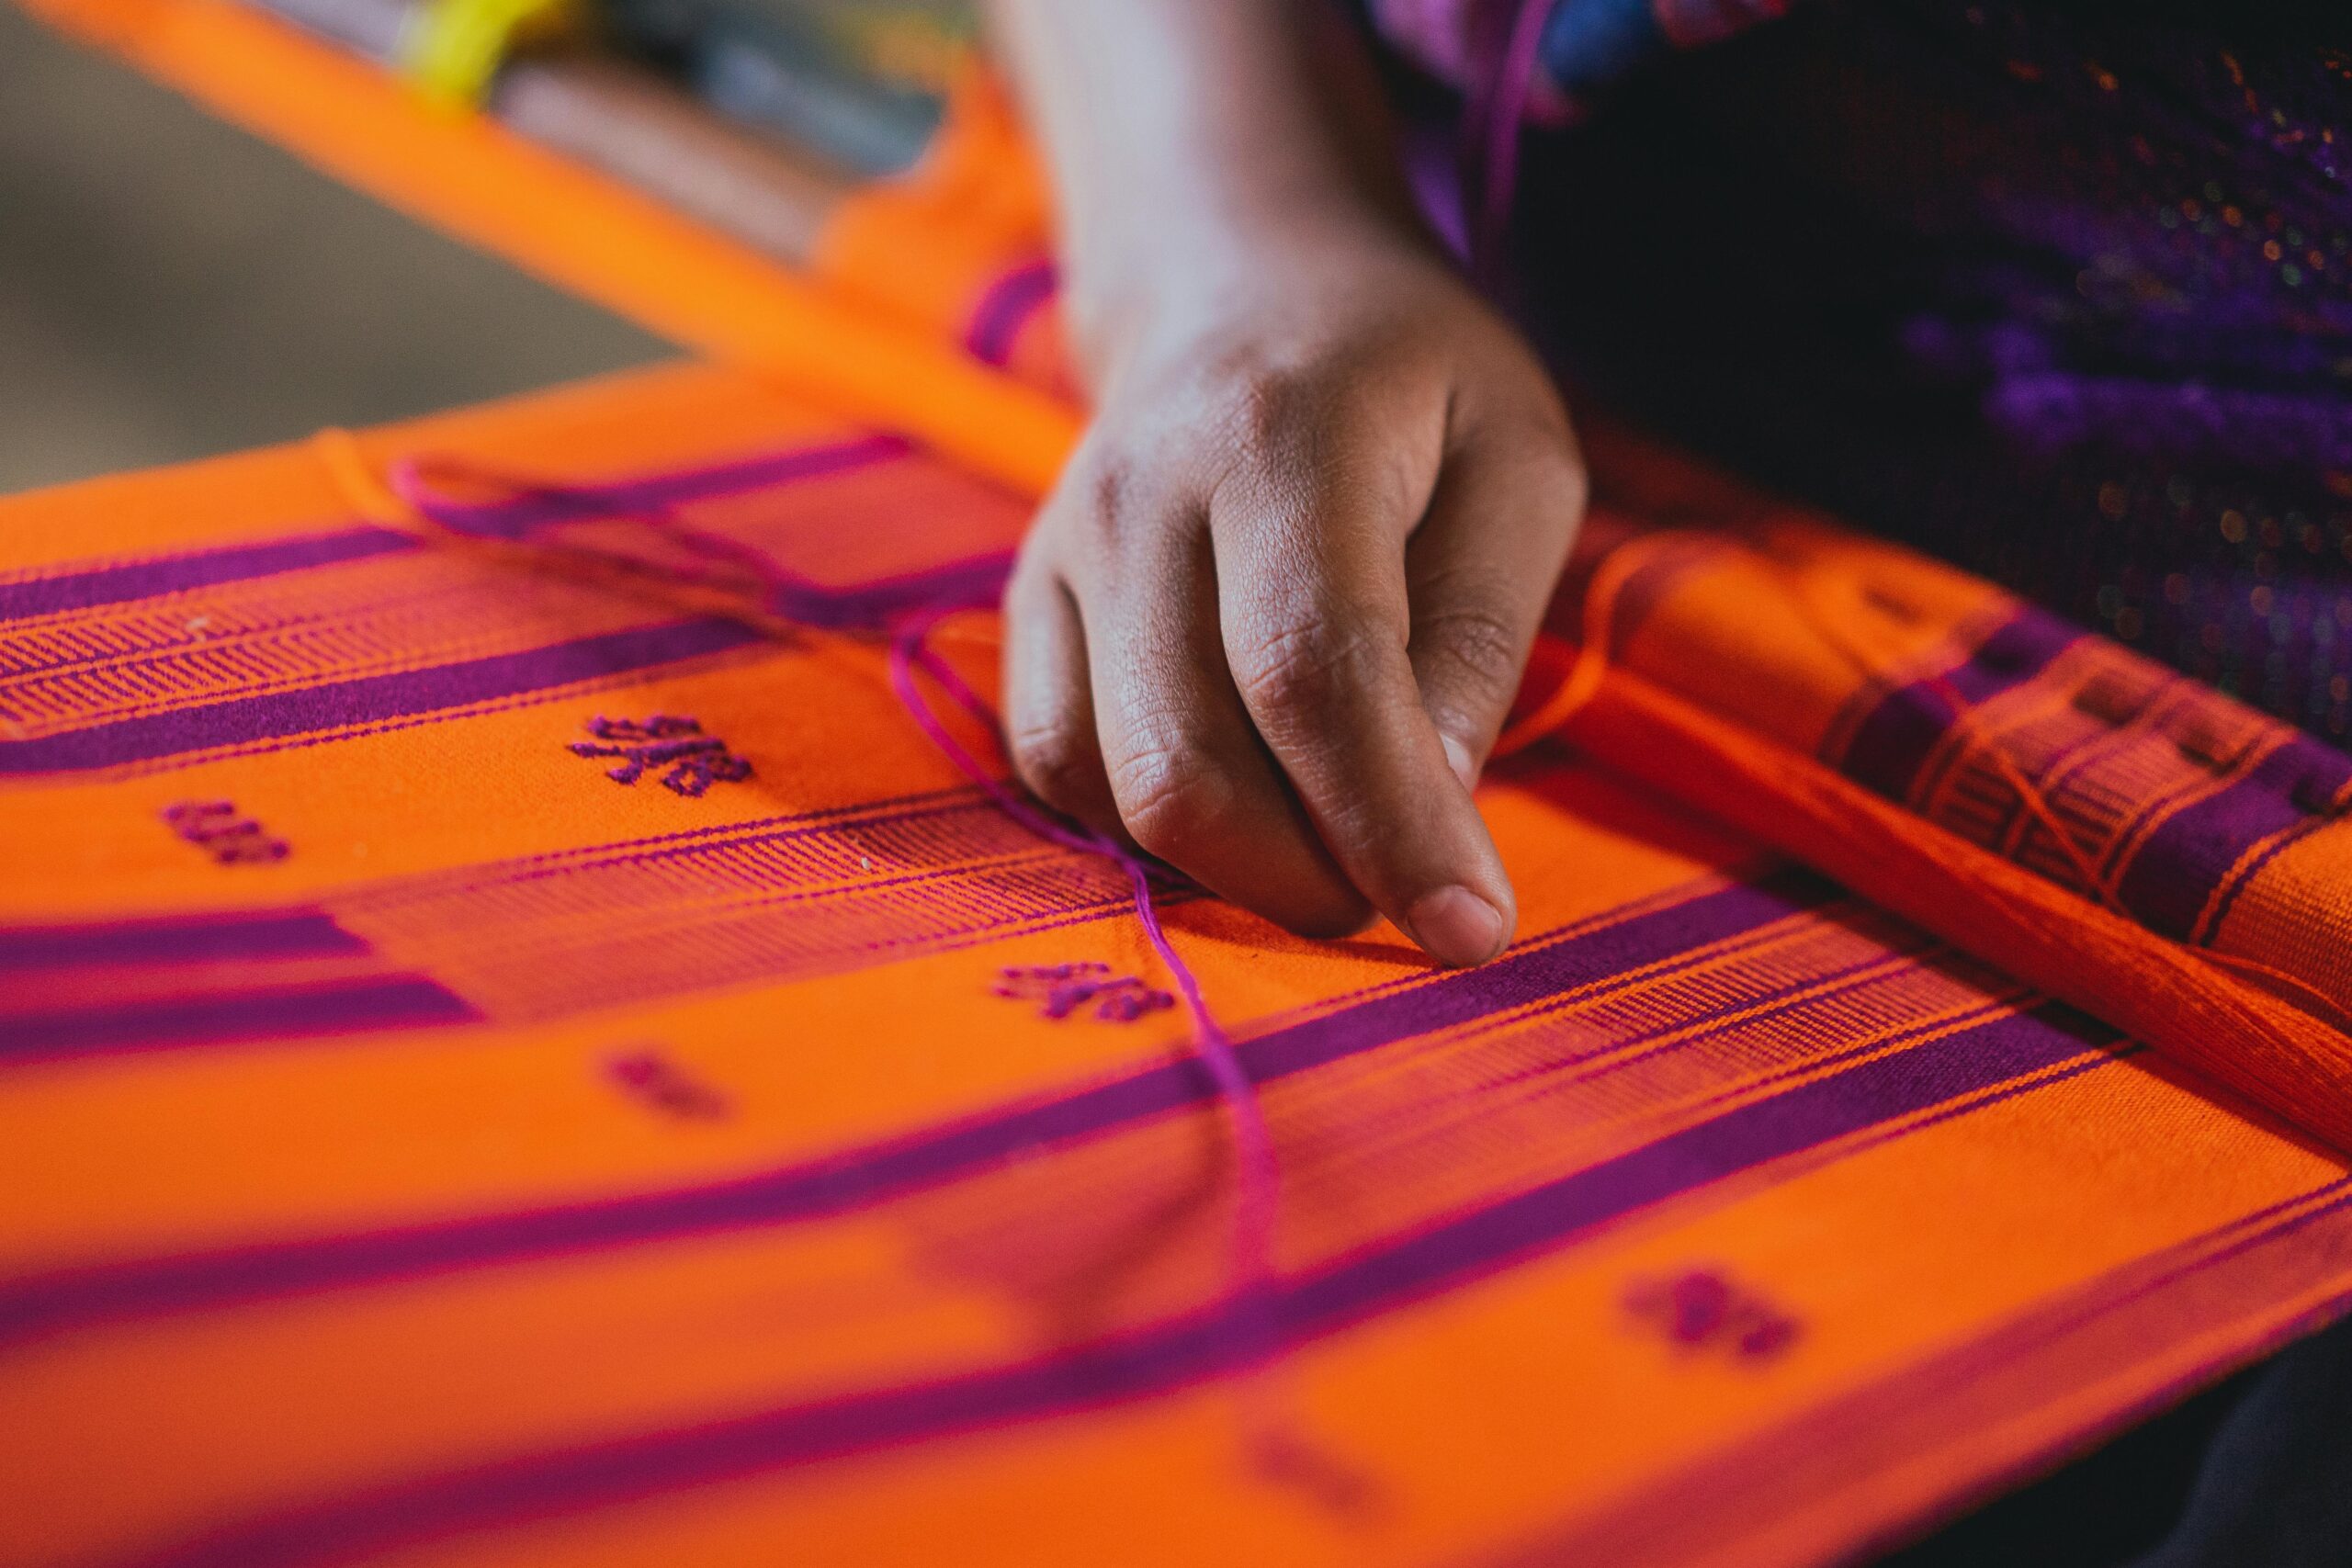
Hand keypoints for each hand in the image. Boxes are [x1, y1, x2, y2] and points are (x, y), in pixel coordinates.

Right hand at [1001, 229, 1585, 964]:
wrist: (1237, 285)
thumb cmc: (1410, 383)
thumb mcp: (1517, 462)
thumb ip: (1481, 631)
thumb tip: (1434, 813)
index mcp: (1280, 438)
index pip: (1314, 673)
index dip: (1389, 824)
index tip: (1472, 930)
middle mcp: (1138, 496)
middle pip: (1189, 765)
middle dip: (1311, 877)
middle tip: (1407, 880)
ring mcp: (1061, 552)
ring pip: (1115, 791)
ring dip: (1238, 867)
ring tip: (1335, 830)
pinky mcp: (1026, 605)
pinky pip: (1061, 772)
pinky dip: (1154, 829)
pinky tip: (1244, 790)